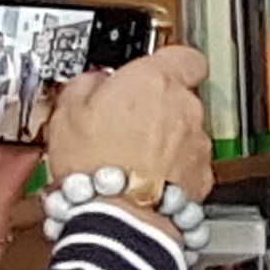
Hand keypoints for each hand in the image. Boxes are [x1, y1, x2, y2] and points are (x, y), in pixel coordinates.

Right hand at [41, 46, 212, 200]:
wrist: (117, 215)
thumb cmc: (93, 164)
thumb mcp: (67, 109)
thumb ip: (87, 83)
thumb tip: (93, 80)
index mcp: (155, 81)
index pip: (183, 54)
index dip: (167, 61)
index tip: (148, 69)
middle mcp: (186, 109)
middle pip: (179, 96)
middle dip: (155, 106)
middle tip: (121, 121)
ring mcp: (198, 144)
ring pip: (183, 132)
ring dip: (162, 140)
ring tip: (125, 156)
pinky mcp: (201, 178)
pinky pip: (187, 165)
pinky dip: (169, 170)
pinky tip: (140, 179)